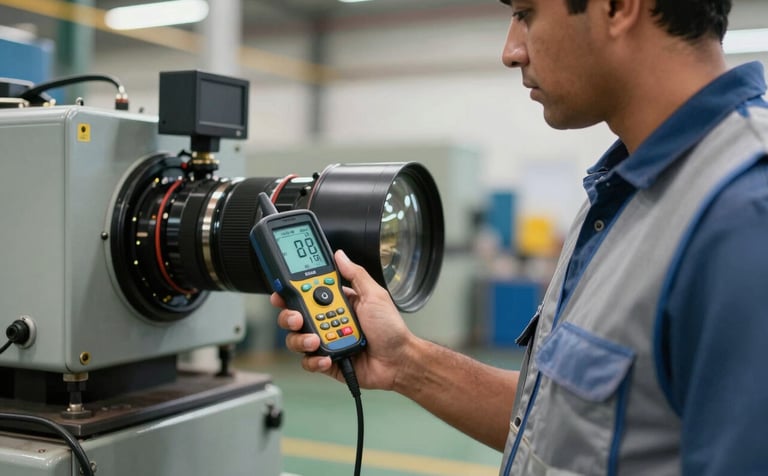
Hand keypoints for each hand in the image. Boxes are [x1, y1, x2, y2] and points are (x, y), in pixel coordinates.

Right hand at [272, 249, 416, 389]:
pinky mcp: (327, 362)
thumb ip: (355, 274)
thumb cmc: (391, 329)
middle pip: (295, 317)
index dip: (292, 293)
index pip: (308, 295)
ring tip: (315, 340)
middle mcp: (328, 321)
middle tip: (297, 318)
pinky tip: (325, 358)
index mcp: (339, 303)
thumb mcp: (374, 295)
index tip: (283, 292)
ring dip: (301, 339)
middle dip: (290, 317)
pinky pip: (309, 362)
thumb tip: (340, 255)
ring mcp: (326, 342)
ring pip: (297, 340)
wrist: (398, 360)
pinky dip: (314, 360)